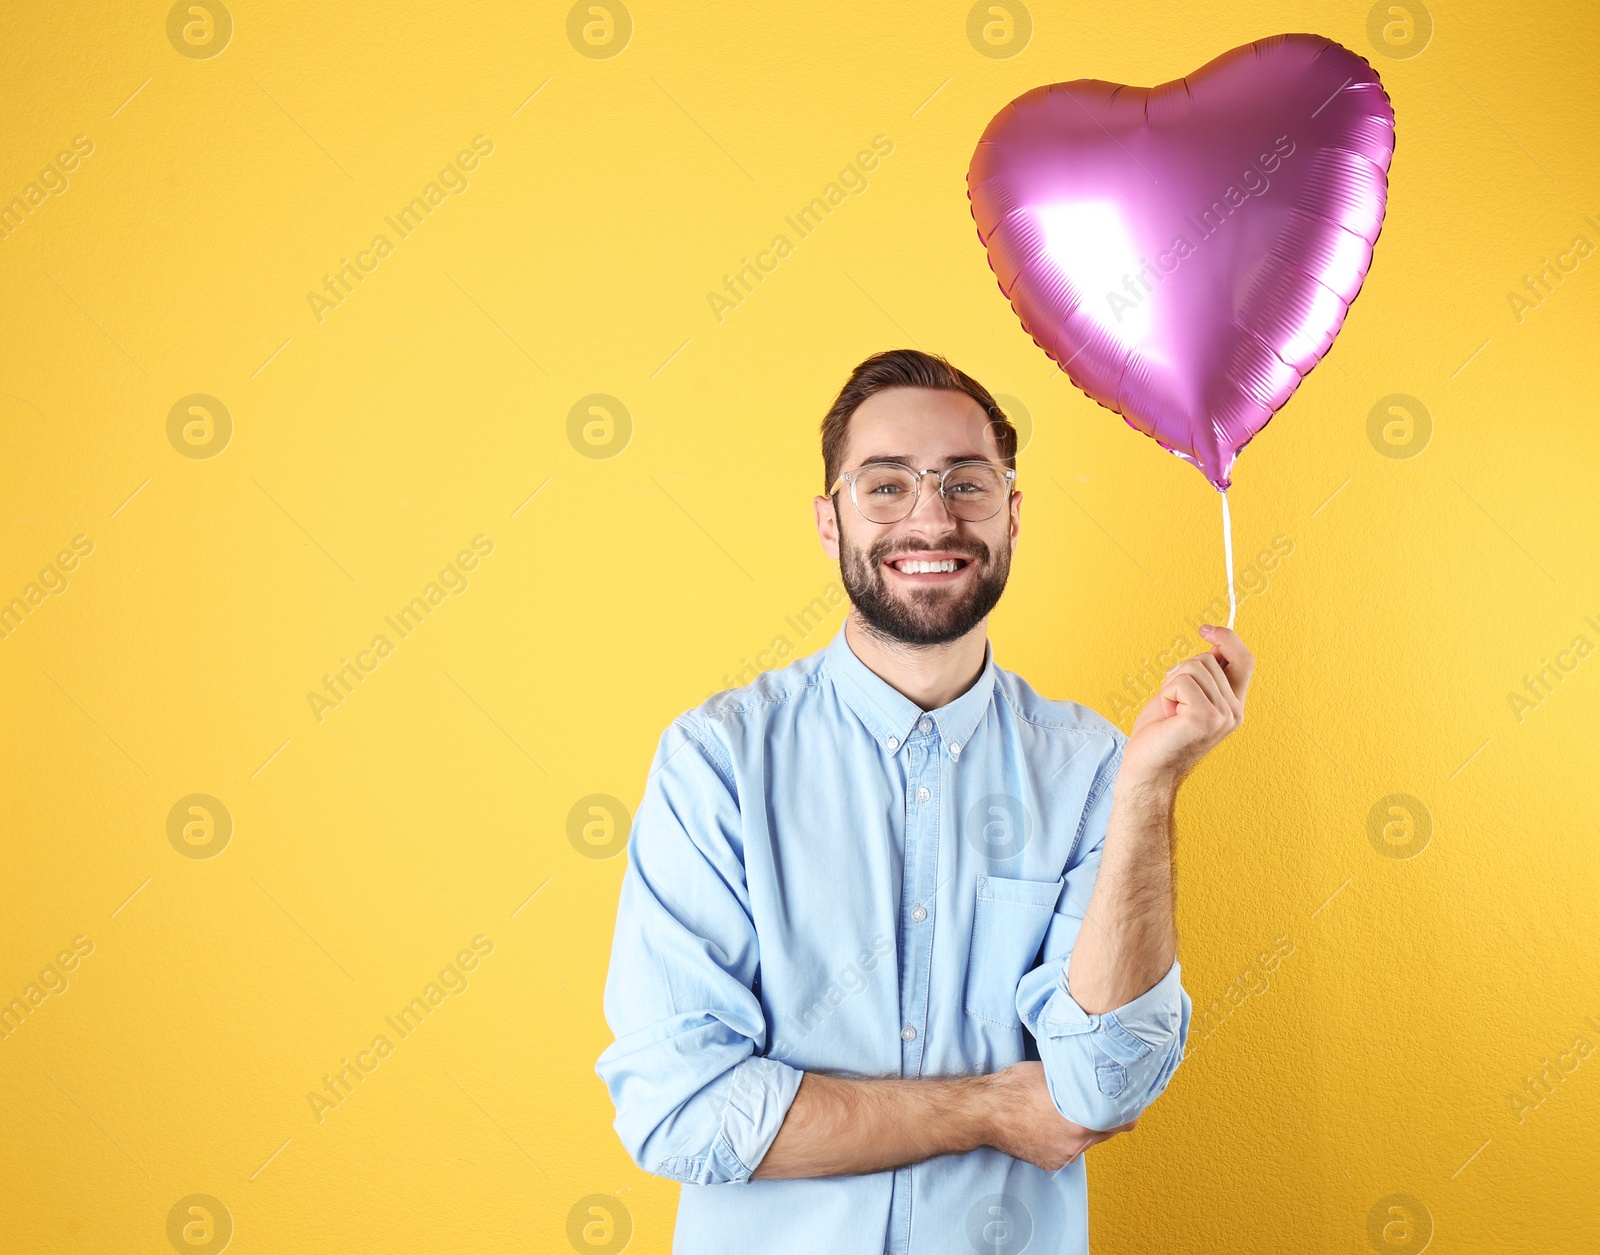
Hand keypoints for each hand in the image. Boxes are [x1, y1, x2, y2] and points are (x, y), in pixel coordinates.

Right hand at [980, 1062, 1139, 1169]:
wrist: (983, 1111)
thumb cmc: (1014, 1086)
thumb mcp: (1053, 1071)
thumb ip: (1080, 1077)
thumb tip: (1097, 1069)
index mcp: (1081, 1120)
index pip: (1125, 1121)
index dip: (1129, 1108)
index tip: (1129, 1098)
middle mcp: (1076, 1143)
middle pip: (1107, 1131)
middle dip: (1105, 1116)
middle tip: (1099, 1098)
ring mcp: (1063, 1156)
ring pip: (1087, 1141)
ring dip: (1084, 1127)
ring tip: (1069, 1109)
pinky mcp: (1051, 1163)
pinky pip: (1069, 1149)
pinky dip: (1067, 1138)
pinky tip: (1053, 1122)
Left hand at [1122, 624, 1253, 792]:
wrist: (1147, 769)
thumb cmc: (1160, 732)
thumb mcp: (1185, 695)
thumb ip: (1204, 675)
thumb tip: (1215, 646)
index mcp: (1234, 704)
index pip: (1245, 660)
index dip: (1228, 638)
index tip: (1205, 629)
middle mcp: (1234, 711)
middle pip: (1208, 660)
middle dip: (1179, 672)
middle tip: (1171, 702)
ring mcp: (1222, 716)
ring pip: (1193, 668)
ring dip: (1170, 685)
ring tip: (1170, 711)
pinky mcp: (1205, 718)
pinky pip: (1181, 682)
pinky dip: (1166, 694)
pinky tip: (1167, 716)